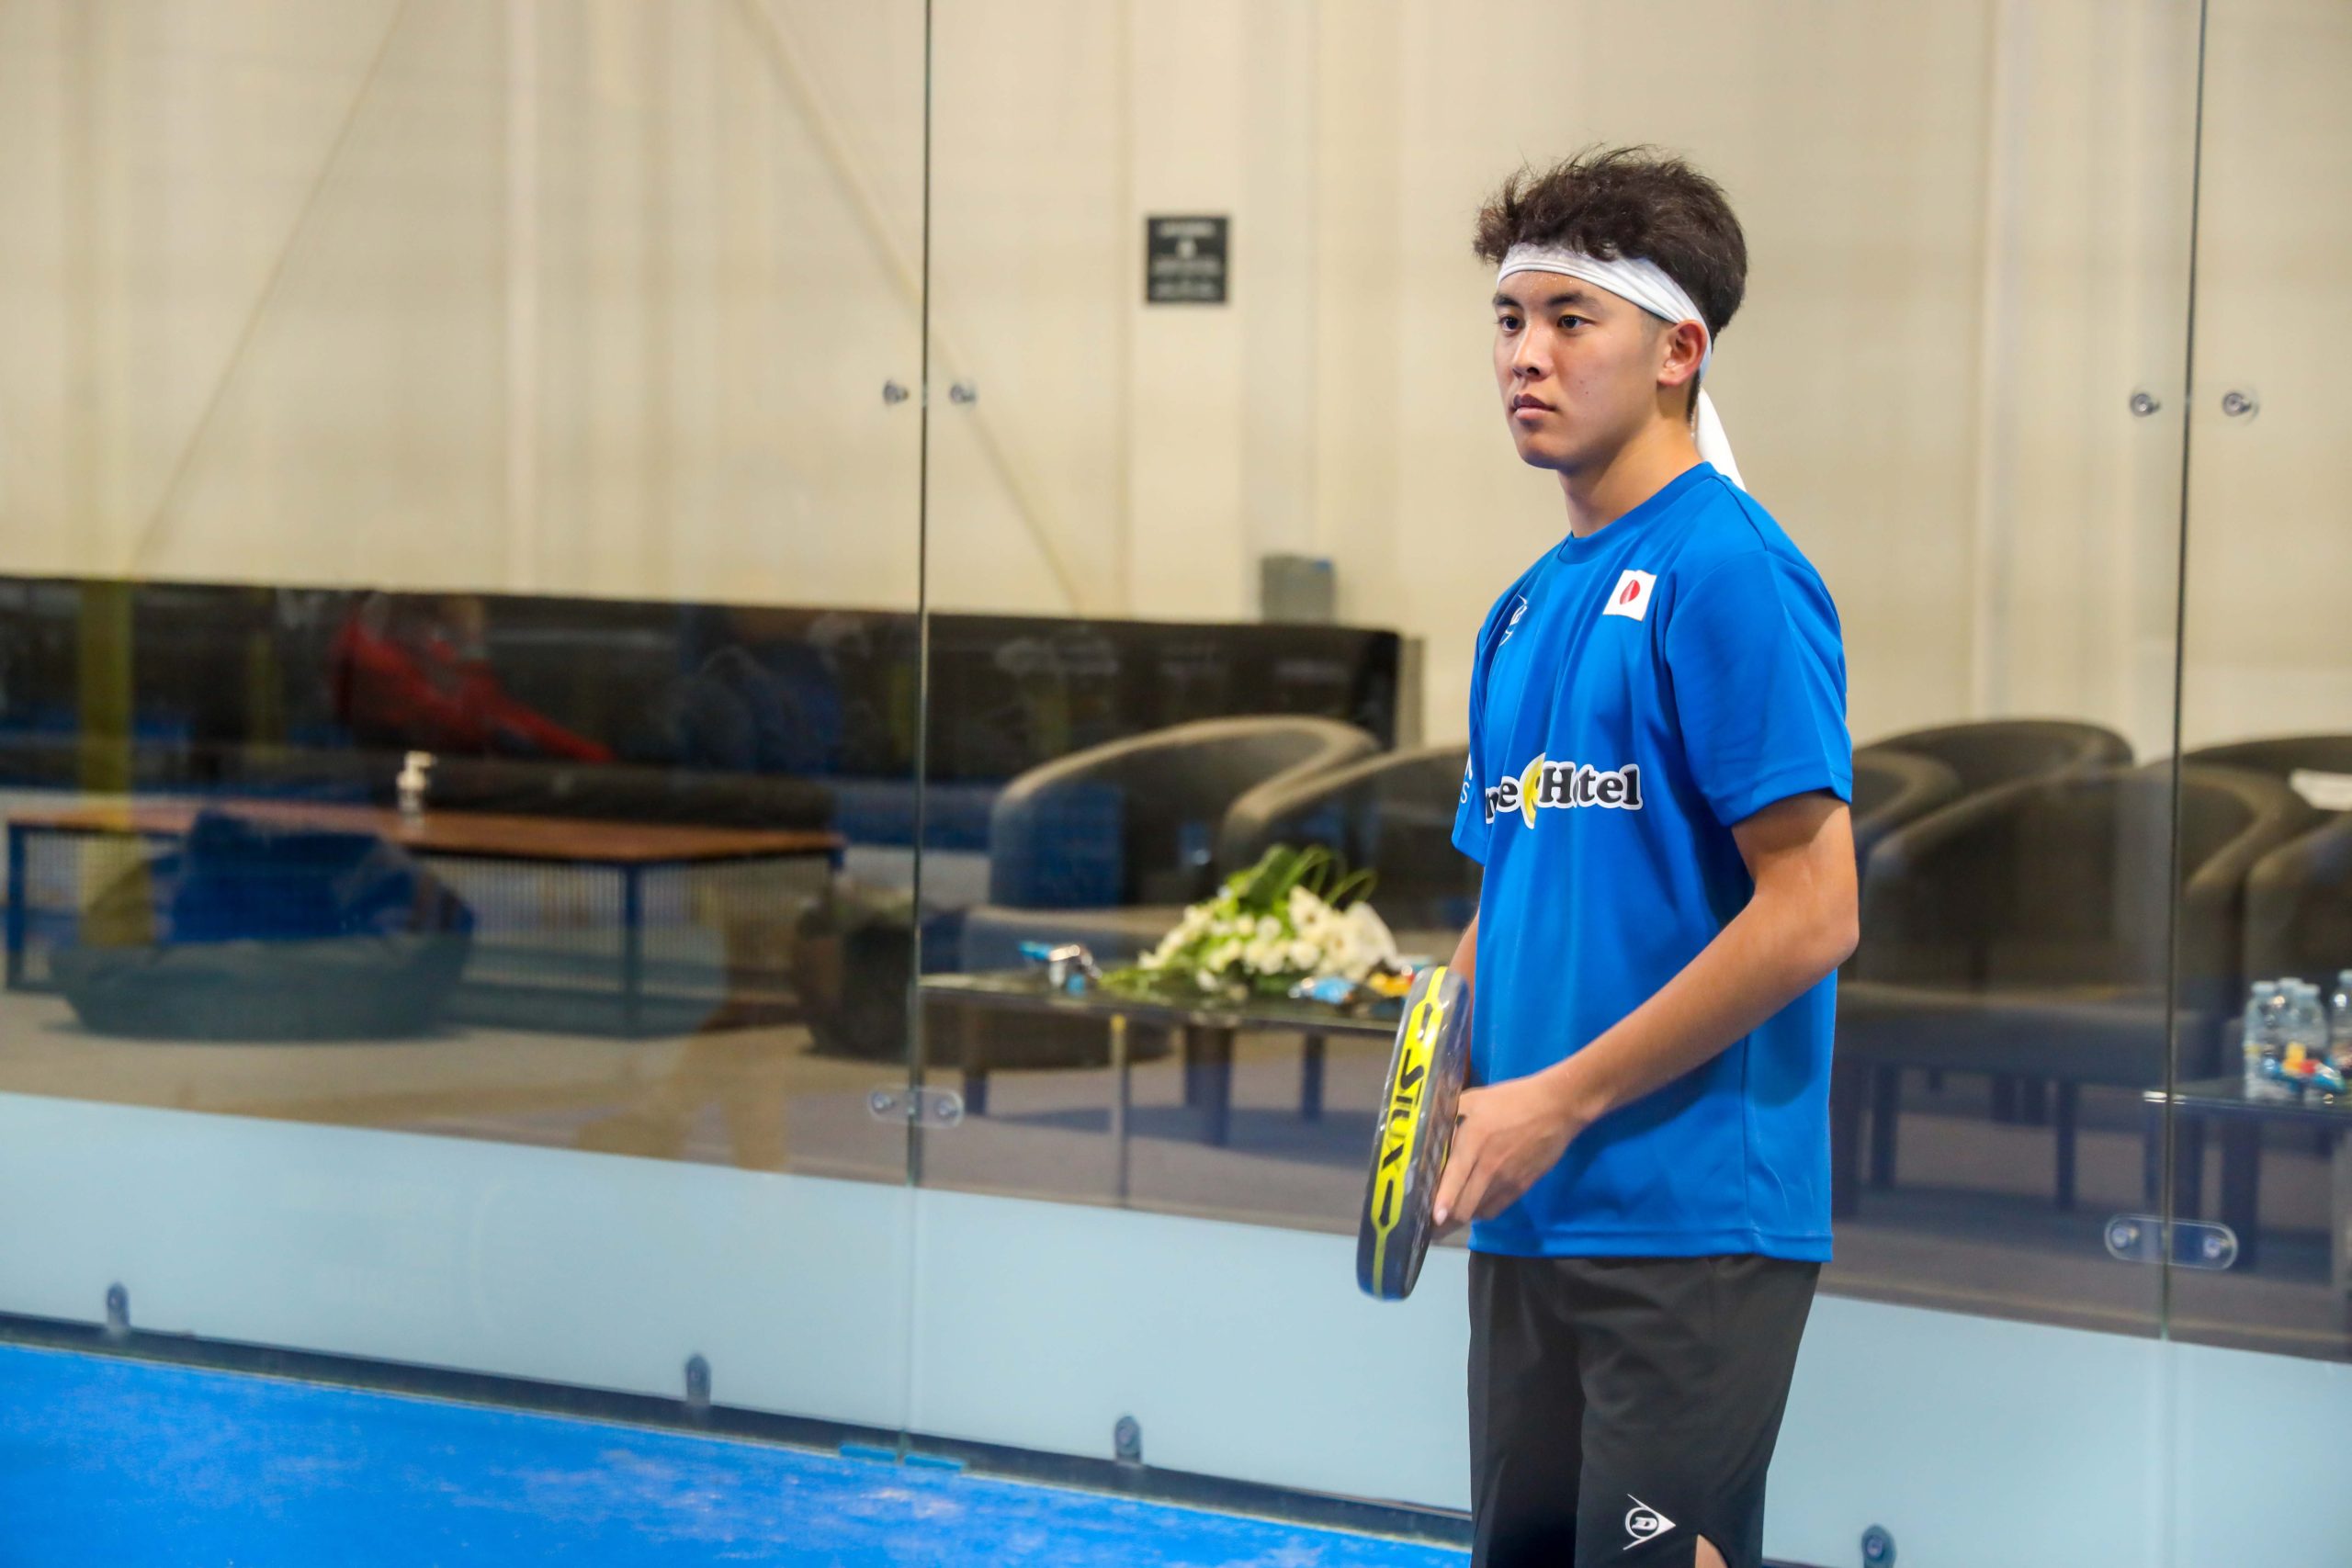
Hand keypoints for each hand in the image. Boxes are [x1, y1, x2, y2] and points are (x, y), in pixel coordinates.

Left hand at [1431, 1070, 1585, 1235]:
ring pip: (1479, 1212)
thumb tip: (1429, 1129)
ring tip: (1446, 1218)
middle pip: (1465, 1206)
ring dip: (1461, 1217)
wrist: (1556, 1107)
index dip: (1442, 1202)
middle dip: (1445, 1220)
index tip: (1432, 1218)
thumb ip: (1449, 1115)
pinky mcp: (1522, 1187)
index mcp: (1473, 1141)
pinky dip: (1480, 1212)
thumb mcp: (1474, 1099)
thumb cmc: (1512, 1099)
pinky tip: (1472, 1206)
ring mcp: (1507, 1180)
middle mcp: (1489, 1166)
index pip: (1455, 1179)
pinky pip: (1496, 1209)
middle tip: (1429, 1223)